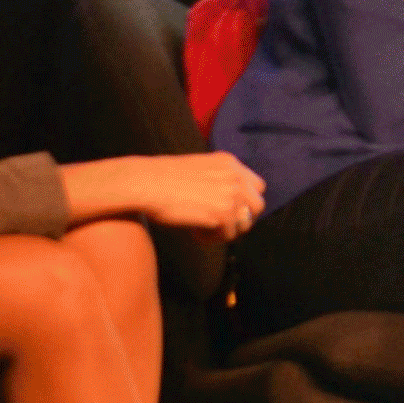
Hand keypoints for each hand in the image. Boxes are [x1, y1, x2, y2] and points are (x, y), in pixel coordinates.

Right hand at [132, 152, 268, 237]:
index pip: (257, 186)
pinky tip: (195, 233)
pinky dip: (211, 239)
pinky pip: (228, 235)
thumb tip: (229, 202)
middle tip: (221, 226)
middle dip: (242, 219)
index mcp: (229, 163)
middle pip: (258, 206)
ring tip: (204, 230)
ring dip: (227, 231)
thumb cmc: (161, 178)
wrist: (145, 182)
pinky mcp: (222, 213)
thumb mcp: (199, 168)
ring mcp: (231, 194)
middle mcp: (235, 176)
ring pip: (245, 223)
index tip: (230, 210)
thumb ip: (219, 179)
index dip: (246, 201)